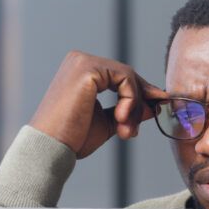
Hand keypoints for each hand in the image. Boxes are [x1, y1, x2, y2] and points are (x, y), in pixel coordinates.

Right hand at [29, 50, 167, 158]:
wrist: (51, 148)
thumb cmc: (73, 138)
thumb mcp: (108, 122)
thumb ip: (129, 111)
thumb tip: (154, 105)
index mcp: (81, 70)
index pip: (120, 76)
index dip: (141, 92)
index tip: (157, 107)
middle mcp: (80, 60)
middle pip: (127, 74)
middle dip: (140, 102)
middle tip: (134, 130)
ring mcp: (83, 61)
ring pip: (128, 77)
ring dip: (134, 106)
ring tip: (125, 131)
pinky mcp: (88, 69)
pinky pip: (125, 79)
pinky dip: (131, 101)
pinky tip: (120, 120)